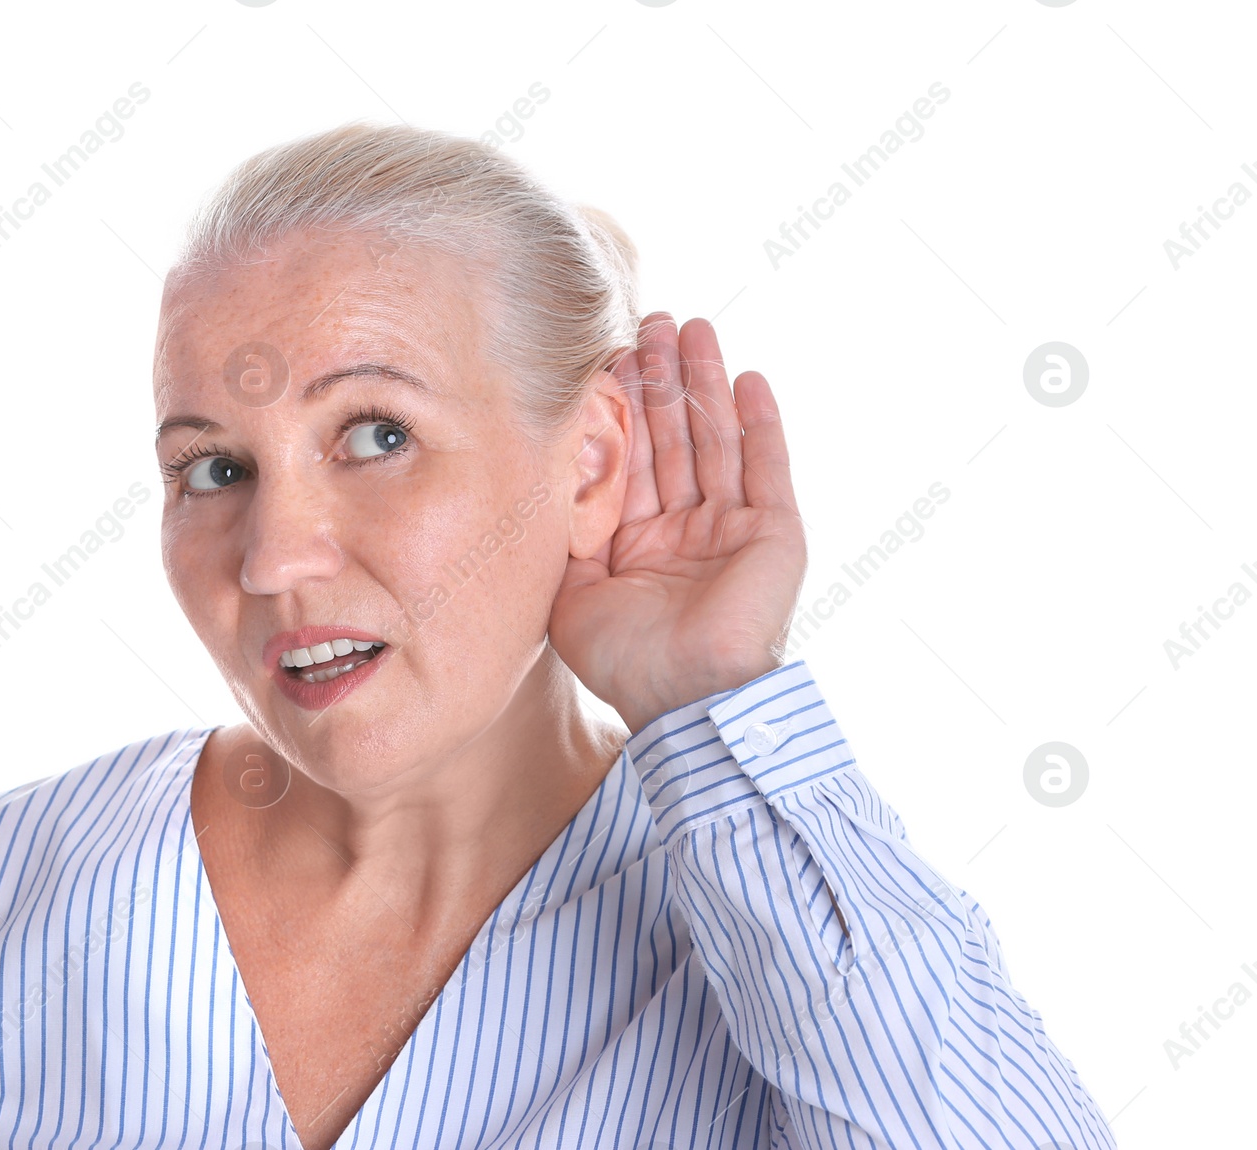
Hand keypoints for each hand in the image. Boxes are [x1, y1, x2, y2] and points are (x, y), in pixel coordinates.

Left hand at [547, 313, 807, 735]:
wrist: (684, 699)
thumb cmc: (623, 658)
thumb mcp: (570, 589)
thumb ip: (563, 533)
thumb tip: (538, 476)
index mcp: (639, 541)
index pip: (630, 458)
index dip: (621, 408)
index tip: (607, 354)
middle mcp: (686, 529)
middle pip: (673, 437)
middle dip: (662, 380)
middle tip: (650, 320)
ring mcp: (732, 528)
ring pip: (716, 439)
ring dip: (705, 384)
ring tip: (693, 328)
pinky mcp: (774, 532)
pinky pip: (768, 467)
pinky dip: (761, 423)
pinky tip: (748, 378)